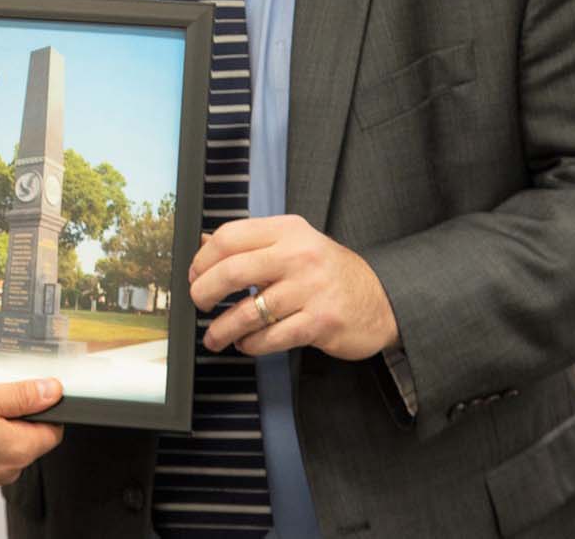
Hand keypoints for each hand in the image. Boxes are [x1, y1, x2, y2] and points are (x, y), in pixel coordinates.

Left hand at [189, 215, 398, 360]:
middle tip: (197, 303)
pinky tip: (246, 344)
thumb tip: (203, 244)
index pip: (230, 236)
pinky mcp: (320, 322)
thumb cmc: (328, 271)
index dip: (203, 258)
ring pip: (249, 311)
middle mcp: (298, 254)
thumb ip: (252, 244)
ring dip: (223, 328)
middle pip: (232, 270)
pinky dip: (251, 344)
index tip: (194, 274)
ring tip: (214, 337)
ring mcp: (310, 289)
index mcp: (287, 230)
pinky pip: (272, 337)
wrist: (380, 298)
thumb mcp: (294, 244)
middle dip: (204, 291)